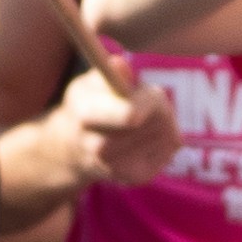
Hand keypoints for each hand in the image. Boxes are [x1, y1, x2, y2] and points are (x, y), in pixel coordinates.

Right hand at [53, 61, 181, 185]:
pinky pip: (169, 151)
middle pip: (154, 123)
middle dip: (159, 108)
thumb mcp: (90, 84)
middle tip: (151, 101)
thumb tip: (120, 64)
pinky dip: (166, 138)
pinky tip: (149, 135)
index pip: (130, 114)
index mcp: (86, 116)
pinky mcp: (134, 177)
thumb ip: (108, 73)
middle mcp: (98, 148)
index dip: (149, 103)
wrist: (73, 149)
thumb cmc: (88, 106)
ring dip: (164, 121)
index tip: (154, 93)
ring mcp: (117, 167)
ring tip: (147, 117)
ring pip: (165, 136)